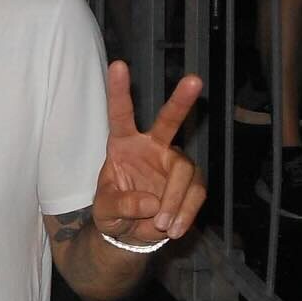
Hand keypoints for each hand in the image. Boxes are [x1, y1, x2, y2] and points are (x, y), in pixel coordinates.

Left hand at [94, 61, 206, 242]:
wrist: (131, 235)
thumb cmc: (112, 213)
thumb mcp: (105, 212)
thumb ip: (121, 205)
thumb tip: (150, 202)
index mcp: (122, 144)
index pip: (120, 114)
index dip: (119, 91)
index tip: (118, 65)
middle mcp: (151, 147)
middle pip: (168, 121)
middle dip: (181, 101)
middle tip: (194, 80)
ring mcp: (173, 163)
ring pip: (184, 170)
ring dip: (175, 200)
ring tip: (160, 225)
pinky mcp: (191, 183)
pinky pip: (196, 193)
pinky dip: (185, 213)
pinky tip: (173, 228)